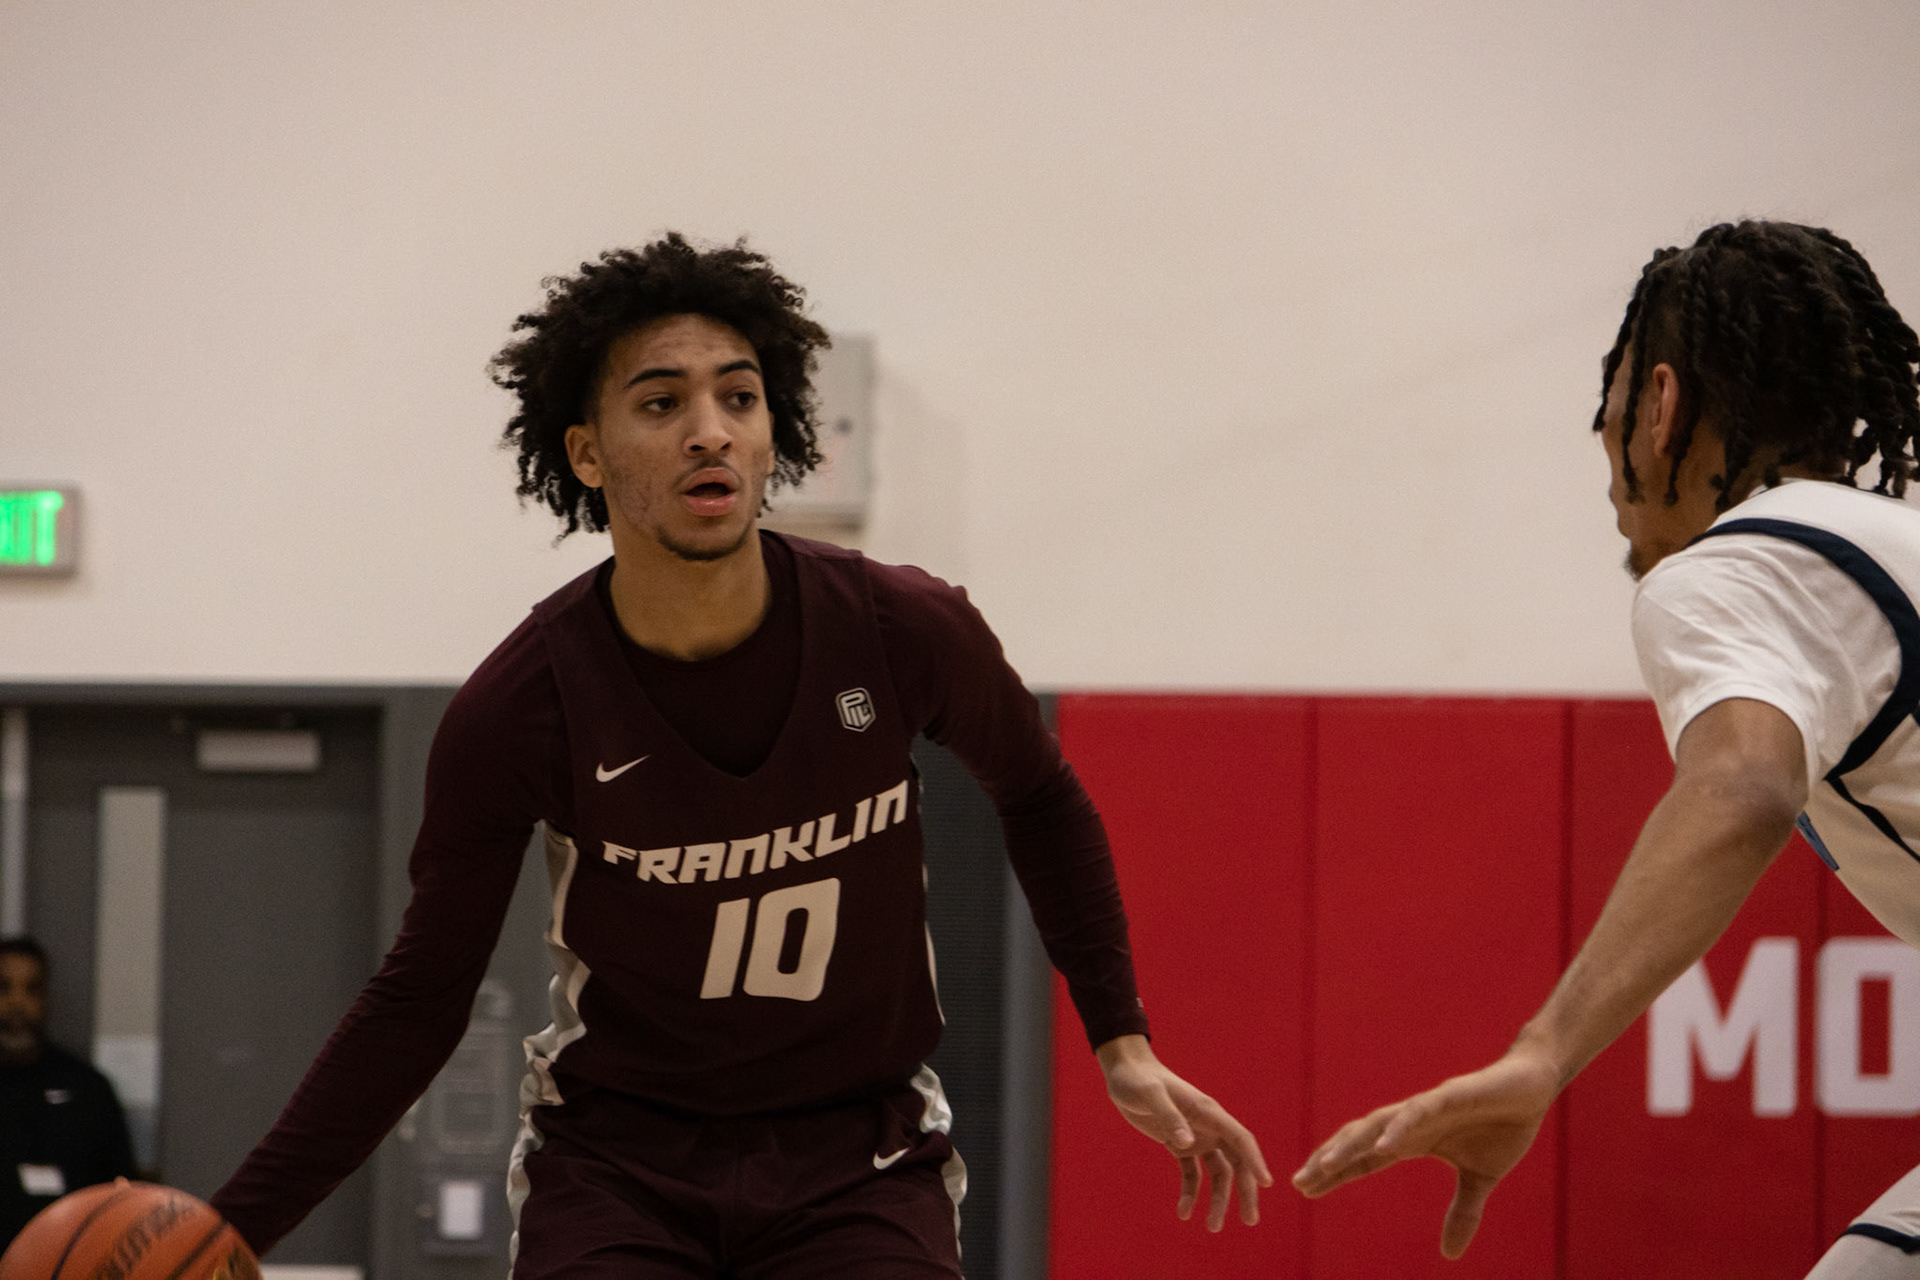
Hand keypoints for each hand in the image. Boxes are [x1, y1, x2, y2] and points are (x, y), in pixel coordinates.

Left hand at [1096, 1034, 1271, 1230]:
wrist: (1124, 1072)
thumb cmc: (1138, 1079)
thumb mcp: (1150, 1095)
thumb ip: (1169, 1116)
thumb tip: (1188, 1143)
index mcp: (1207, 1112)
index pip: (1240, 1139)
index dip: (1255, 1160)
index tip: (1265, 1184)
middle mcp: (1208, 1126)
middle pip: (1236, 1162)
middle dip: (1245, 1191)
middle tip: (1249, 1221)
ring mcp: (1195, 1136)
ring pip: (1218, 1172)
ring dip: (1218, 1199)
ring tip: (1213, 1227)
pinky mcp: (1179, 1143)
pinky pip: (1192, 1173)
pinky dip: (1191, 1193)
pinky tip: (1183, 1212)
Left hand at [1291, 1048, 1559, 1258]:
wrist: (1532, 1085)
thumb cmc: (1503, 1125)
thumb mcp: (1481, 1179)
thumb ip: (1462, 1212)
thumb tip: (1448, 1255)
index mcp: (1413, 1140)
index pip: (1365, 1159)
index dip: (1335, 1172)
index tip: (1305, 1189)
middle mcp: (1411, 1122)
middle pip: (1359, 1141)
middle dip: (1329, 1160)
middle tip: (1300, 1181)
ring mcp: (1428, 1106)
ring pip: (1379, 1123)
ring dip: (1352, 1144)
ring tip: (1326, 1164)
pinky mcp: (1452, 1094)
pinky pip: (1419, 1111)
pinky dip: (1399, 1127)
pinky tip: (1383, 1144)